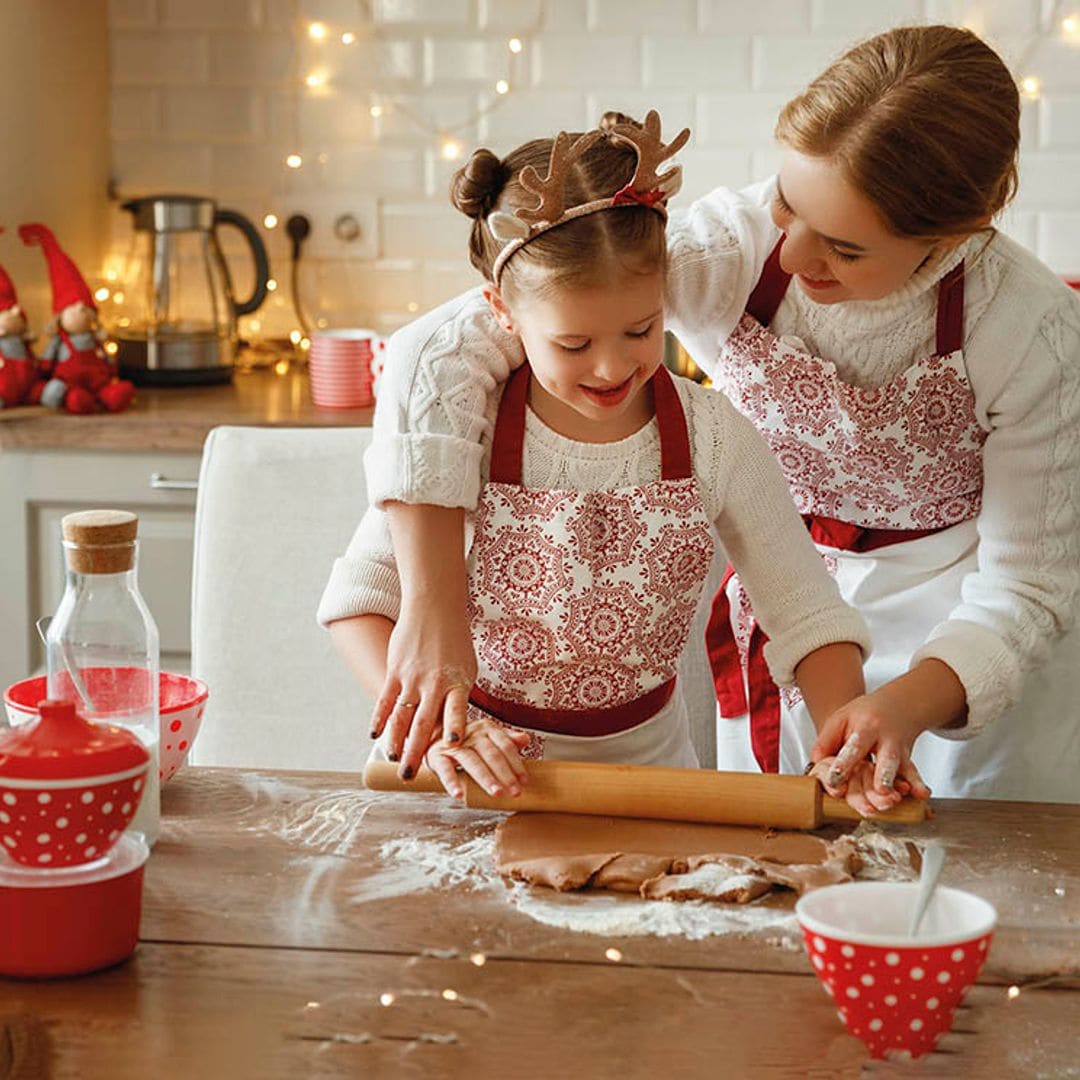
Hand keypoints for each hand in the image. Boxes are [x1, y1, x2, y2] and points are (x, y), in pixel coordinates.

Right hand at [371, 598, 476, 779]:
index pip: (456, 709)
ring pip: (401, 715)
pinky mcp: (395, 671)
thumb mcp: (466, 668)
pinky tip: (375, 735)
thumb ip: (458, 696)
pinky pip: (385, 699)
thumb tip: (456, 725)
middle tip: (410, 774)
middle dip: (416, 750)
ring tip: (393, 761)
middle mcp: (434, 683)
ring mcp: (412, 678)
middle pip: (424, 722)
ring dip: (395, 740)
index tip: (452, 745)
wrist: (433, 608)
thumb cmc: (454, 642)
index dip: (454, 726)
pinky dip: (380, 718)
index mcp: (457, 682)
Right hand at [425, 713, 532, 799]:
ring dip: (485, 778)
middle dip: (505, 774)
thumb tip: (526, 739)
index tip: (524, 781)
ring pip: (472, 762)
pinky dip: (452, 782)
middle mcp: (471, 734)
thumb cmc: (466, 741)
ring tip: (497, 793)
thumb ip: (506, 740)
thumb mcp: (487, 738)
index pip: (505, 746)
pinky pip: (445, 770)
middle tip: (515, 791)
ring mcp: (453, 744)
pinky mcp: (436, 755)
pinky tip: (460, 795)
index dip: (516, 764)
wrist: (432, 736)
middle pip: (491, 754)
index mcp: (486, 728)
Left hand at [810, 686, 934, 805]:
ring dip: (900, 784)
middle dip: (882, 775)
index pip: (854, 747)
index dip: (845, 764)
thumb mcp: (840, 720)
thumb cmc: (863, 715)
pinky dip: (918, 784)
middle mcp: (886, 739)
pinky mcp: (908, 760)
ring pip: (901, 768)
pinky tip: (922, 795)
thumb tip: (815, 767)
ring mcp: (900, 750)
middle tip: (880, 791)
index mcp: (866, 727)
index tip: (836, 780)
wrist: (896, 705)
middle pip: (885, 759)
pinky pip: (913, 772)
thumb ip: (826, 742)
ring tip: (896, 797)